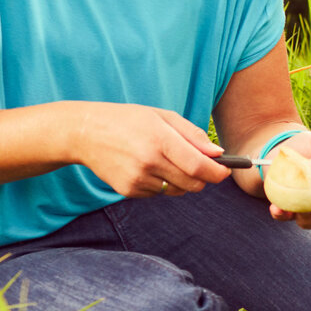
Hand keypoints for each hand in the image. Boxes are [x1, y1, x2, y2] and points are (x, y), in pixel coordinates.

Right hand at [77, 105, 230, 198]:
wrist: (85, 133)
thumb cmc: (128, 120)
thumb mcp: (162, 116)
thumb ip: (193, 135)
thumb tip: (217, 153)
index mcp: (160, 140)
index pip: (198, 166)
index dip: (217, 172)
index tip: (225, 171)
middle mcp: (149, 162)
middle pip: (192, 183)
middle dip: (203, 178)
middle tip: (200, 166)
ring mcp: (137, 179)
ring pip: (176, 190)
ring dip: (180, 180)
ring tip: (165, 160)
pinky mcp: (127, 190)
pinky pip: (158, 193)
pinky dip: (161, 184)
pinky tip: (147, 167)